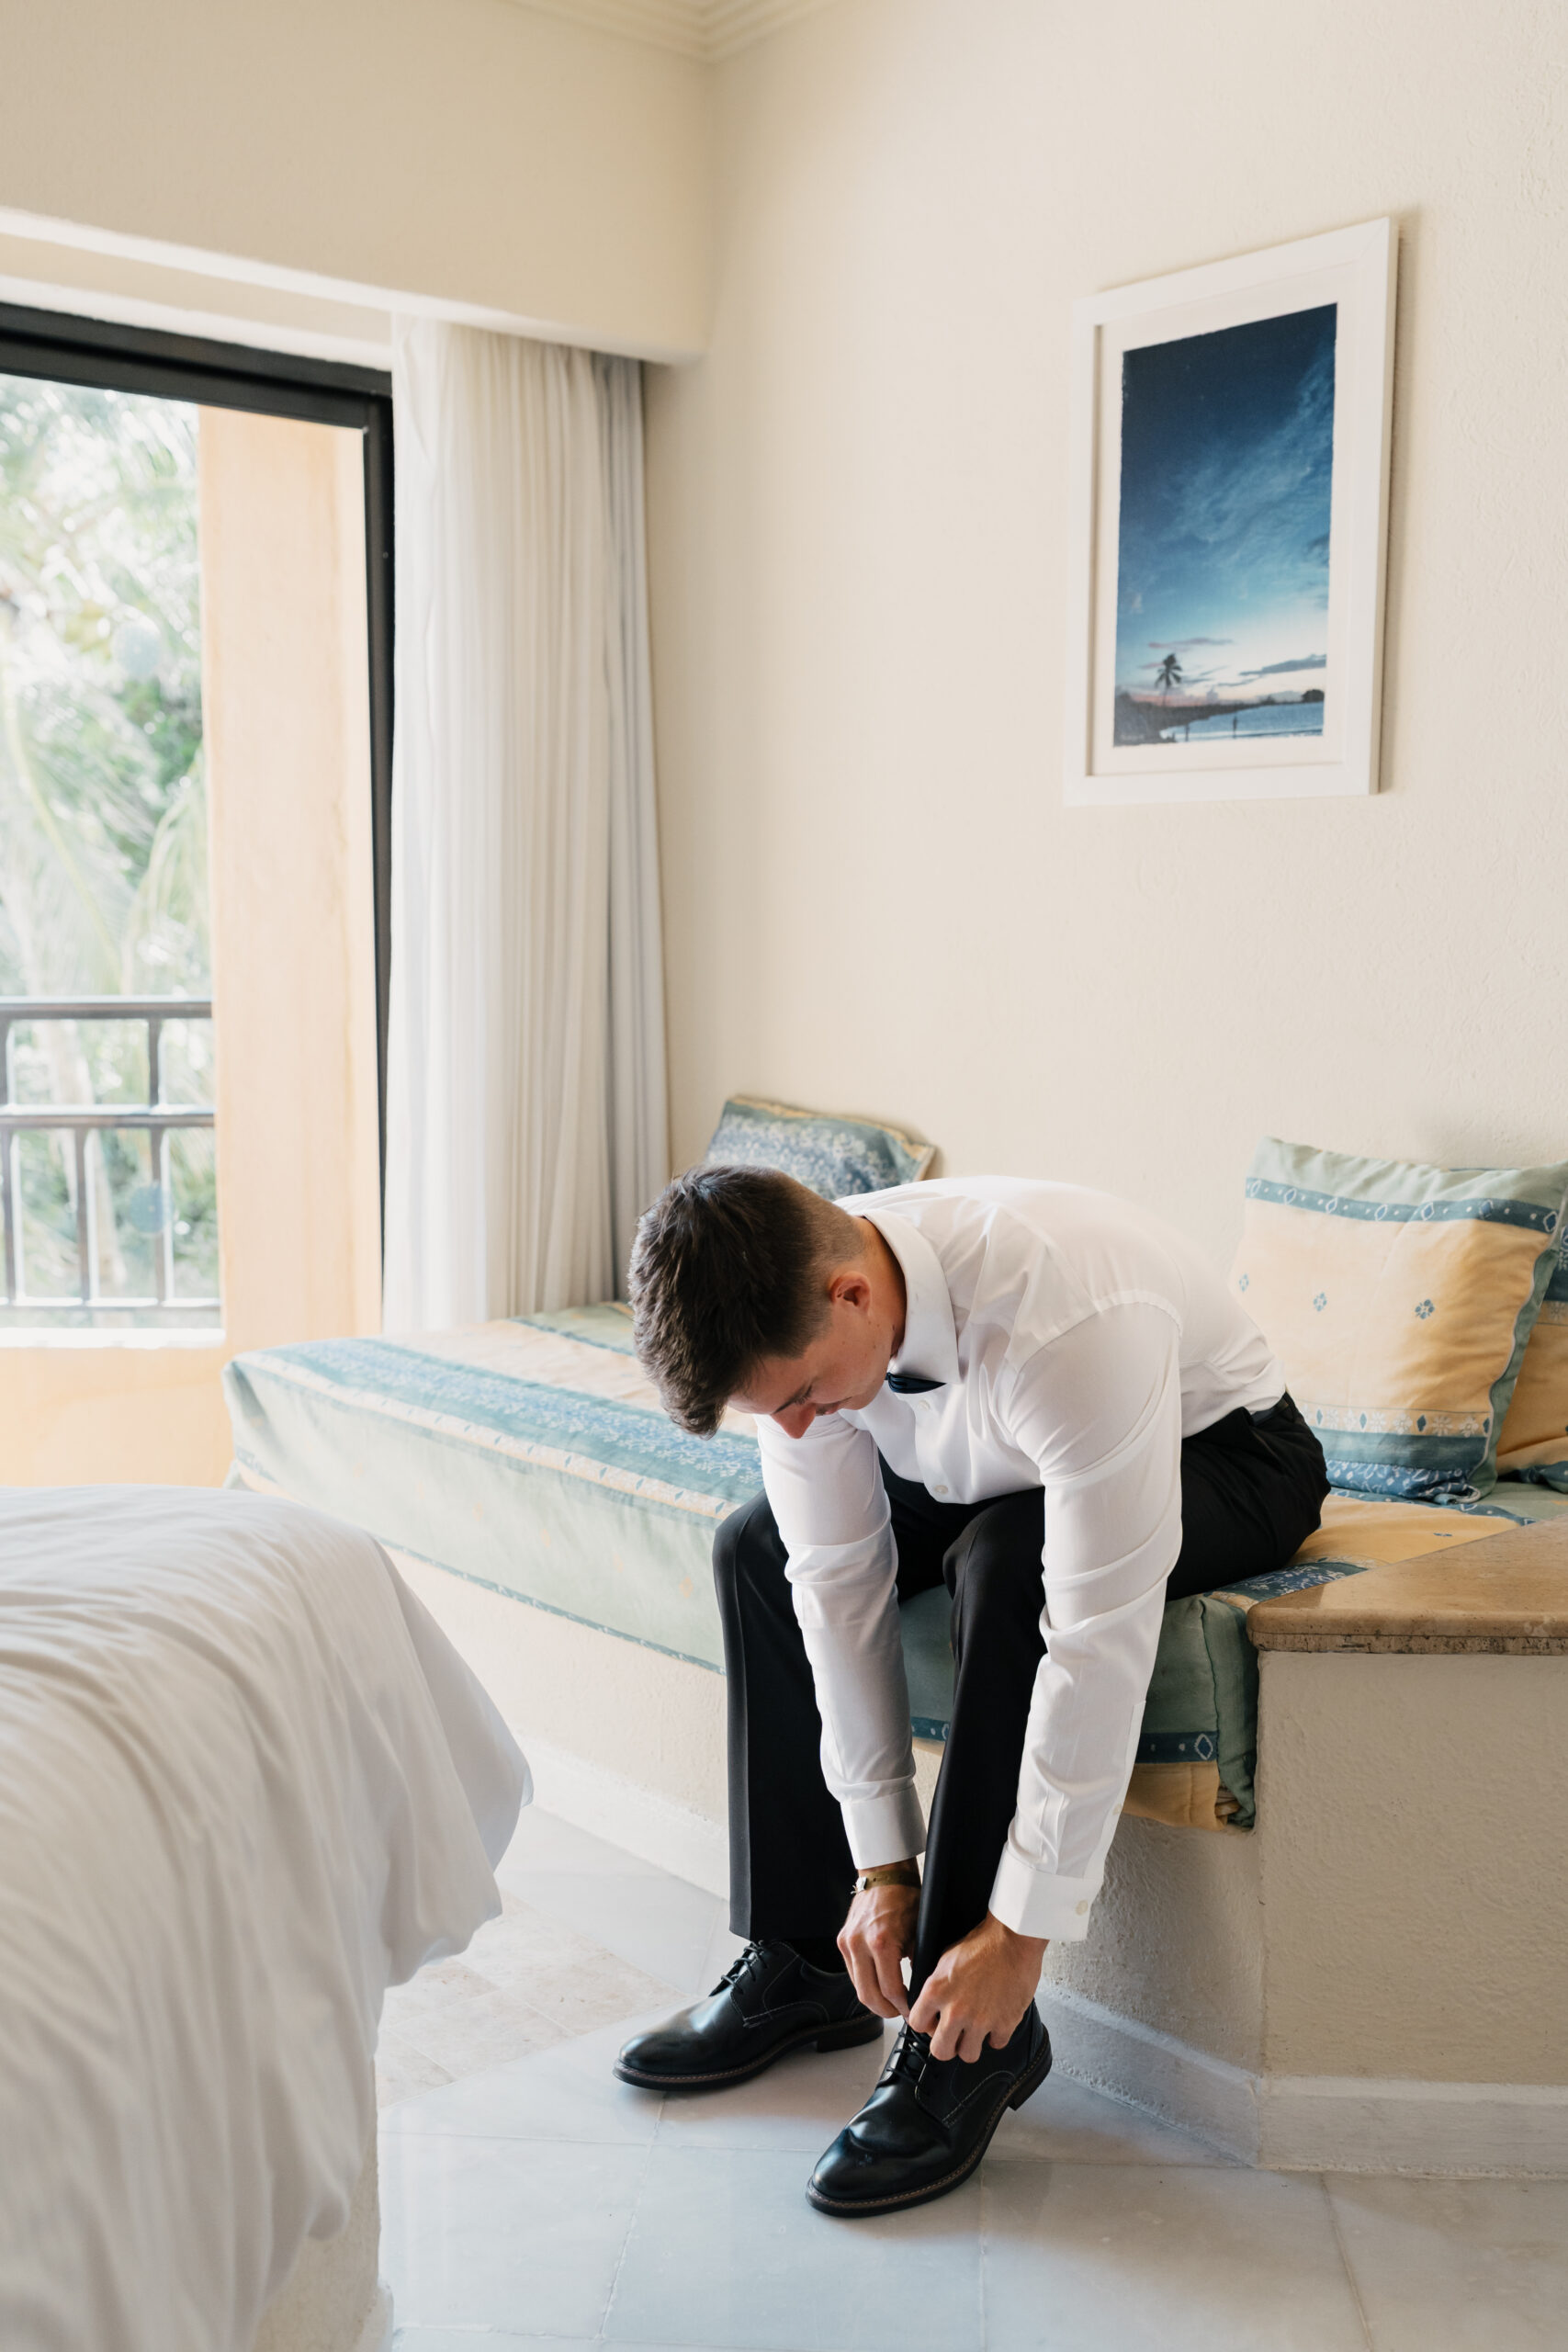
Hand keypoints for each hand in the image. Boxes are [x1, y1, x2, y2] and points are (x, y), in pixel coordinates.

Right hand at [837, 1878, 919, 2018]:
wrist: (885, 1875)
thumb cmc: (905, 1898)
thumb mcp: (919, 1933)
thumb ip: (919, 1963)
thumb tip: (921, 1990)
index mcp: (881, 1942)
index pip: (891, 1990)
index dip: (903, 2007)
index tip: (912, 2011)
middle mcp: (859, 1944)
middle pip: (869, 1996)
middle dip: (886, 2011)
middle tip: (900, 2013)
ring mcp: (847, 1943)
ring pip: (857, 1987)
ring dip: (874, 1999)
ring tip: (890, 2003)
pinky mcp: (842, 1941)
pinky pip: (852, 1972)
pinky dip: (865, 1983)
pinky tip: (878, 1984)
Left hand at [908, 1912, 1046, 2062]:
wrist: (1013, 1938)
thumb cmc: (983, 1943)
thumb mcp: (946, 1958)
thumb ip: (936, 1984)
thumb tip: (931, 2001)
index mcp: (936, 1991)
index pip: (916, 2024)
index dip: (925, 2024)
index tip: (931, 2023)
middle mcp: (956, 2010)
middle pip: (940, 2051)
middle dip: (945, 2045)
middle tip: (952, 2037)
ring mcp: (980, 2020)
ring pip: (968, 2055)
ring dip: (970, 2045)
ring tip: (974, 2032)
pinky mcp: (1004, 2023)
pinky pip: (996, 2044)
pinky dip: (996, 2036)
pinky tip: (996, 2022)